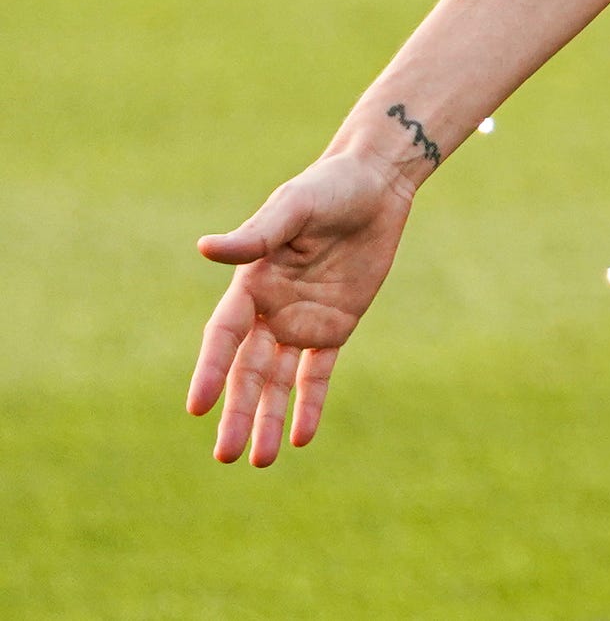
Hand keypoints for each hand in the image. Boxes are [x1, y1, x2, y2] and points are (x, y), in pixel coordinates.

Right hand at [186, 151, 416, 464]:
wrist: (375, 185)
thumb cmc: (328, 188)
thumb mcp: (293, 207)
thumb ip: (257, 234)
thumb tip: (206, 247)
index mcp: (250, 285)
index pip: (224, 337)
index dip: (211, 371)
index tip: (197, 408)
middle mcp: (269, 311)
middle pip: (248, 371)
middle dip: (237, 412)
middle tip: (225, 456)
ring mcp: (300, 322)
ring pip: (278, 381)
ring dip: (267, 419)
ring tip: (258, 461)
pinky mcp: (335, 327)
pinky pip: (318, 373)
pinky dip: (309, 404)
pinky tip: (301, 437)